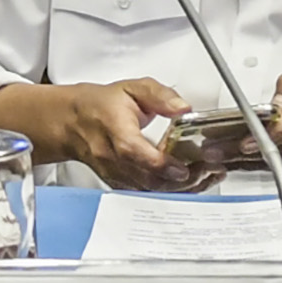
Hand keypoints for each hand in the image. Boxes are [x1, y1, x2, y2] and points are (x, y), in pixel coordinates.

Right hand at [0, 76, 199, 187]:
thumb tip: (183, 107)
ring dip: (180, 189)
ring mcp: (115, 175)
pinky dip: (169, 192)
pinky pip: (147, 194)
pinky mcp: (120, 185)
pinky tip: (189, 183)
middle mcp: (112, 158)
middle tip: (207, 172)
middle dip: (180, 180)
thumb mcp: (133, 88)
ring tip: (205, 177)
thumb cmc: (101, 106)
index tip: (184, 167)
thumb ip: (160, 95)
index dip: (160, 164)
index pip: (134, 152)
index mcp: (114, 130)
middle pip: (146, 178)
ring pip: (149, 191)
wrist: (74, 123)